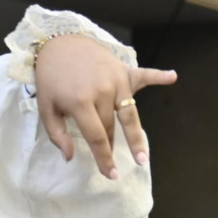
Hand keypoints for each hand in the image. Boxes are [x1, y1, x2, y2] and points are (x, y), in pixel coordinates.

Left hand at [33, 34, 177, 175]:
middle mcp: (101, 91)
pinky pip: (143, 75)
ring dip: (136, 137)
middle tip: (113, 163)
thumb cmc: (50, 77)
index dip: (104, 158)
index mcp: (80, 101)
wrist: (56, 42)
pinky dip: (158, 76)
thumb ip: (57, 133)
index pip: (96, 136)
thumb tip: (70, 157)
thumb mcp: (45, 106)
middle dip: (111, 146)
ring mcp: (115, 80)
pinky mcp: (122, 70)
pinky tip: (172, 76)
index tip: (111, 175)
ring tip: (143, 157)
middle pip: (111, 127)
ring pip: (128, 115)